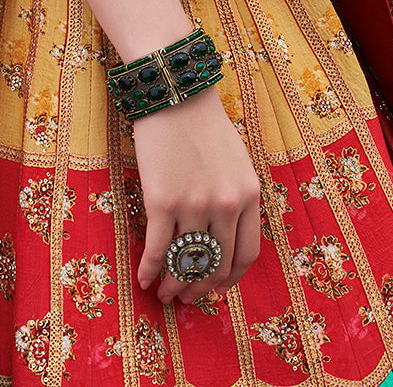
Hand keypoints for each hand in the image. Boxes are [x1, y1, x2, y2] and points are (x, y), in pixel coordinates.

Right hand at [132, 86, 261, 304]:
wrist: (175, 94)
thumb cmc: (204, 124)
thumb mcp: (237, 161)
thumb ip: (237, 197)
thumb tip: (224, 238)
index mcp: (249, 195)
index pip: (246, 255)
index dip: (230, 279)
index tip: (217, 288)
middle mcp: (226, 204)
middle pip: (216, 265)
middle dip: (200, 288)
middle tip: (186, 297)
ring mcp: (194, 204)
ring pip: (186, 262)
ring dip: (173, 285)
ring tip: (164, 292)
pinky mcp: (162, 201)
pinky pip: (156, 249)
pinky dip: (149, 269)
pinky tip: (143, 278)